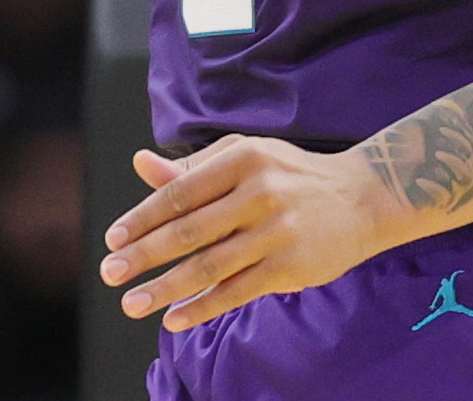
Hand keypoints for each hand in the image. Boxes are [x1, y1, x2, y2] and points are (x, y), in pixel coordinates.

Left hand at [98, 138, 405, 331]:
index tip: (114, 239)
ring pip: (210, 266)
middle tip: (110, 272)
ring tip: (133, 303)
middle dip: (144, 255)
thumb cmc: (288, 174)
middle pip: (189, 230)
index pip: (180, 192)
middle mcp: (258, 193)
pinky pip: (238, 291)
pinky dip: (204, 306)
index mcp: (240, 159)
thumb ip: (192, 167)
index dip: (142, 218)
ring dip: (166, 288)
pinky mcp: (291, 267)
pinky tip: (175, 317)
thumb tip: (141, 165)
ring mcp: (276, 232)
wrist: (362, 197)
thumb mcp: (243, 156)